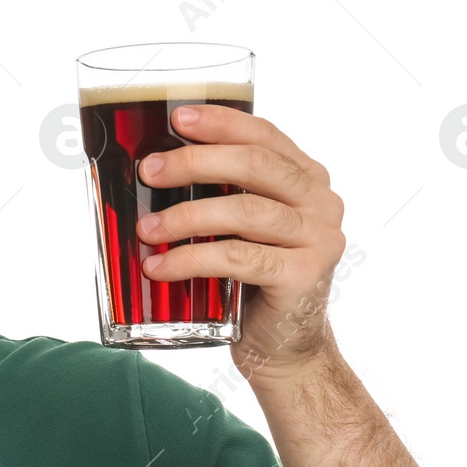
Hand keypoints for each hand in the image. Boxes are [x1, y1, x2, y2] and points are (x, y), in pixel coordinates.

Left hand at [137, 104, 345, 383]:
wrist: (282, 346)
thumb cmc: (251, 281)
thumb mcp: (238, 228)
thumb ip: (219, 195)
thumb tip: (150, 169)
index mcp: (307, 179)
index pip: (265, 136)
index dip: (222, 123)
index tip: (177, 119)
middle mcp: (321, 202)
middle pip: (255, 166)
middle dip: (195, 163)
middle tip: (149, 171)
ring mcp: (319, 238)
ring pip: (245, 211)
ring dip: (186, 216)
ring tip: (145, 228)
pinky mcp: (304, 275)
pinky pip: (239, 258)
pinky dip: (191, 259)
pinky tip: (159, 265)